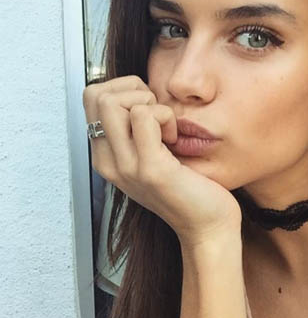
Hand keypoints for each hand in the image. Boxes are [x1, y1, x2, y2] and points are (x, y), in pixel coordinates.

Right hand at [82, 75, 241, 247]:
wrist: (205, 226)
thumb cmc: (185, 188)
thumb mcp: (150, 156)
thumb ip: (135, 131)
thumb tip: (138, 92)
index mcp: (106, 158)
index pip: (90, 100)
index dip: (122, 91)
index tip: (148, 109)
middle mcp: (108, 162)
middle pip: (96, 96)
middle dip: (132, 91)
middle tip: (157, 114)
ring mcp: (125, 166)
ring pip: (113, 102)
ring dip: (148, 104)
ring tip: (166, 128)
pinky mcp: (149, 168)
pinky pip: (144, 116)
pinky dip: (165, 116)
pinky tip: (174, 139)